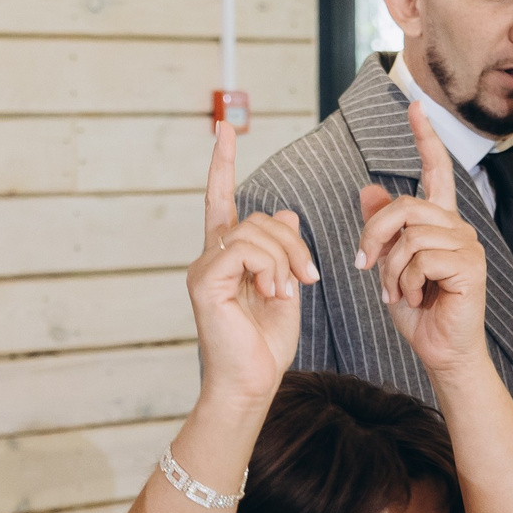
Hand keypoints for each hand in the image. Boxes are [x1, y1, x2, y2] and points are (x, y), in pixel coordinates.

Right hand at [187, 120, 313, 404]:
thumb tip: (288, 213)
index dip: (223, 164)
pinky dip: (269, 268)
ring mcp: (204, 268)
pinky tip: (275, 294)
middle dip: (293, 244)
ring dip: (286, 259)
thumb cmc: (265, 345)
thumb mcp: (287, 288)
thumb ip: (285, 252)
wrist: (253, 383)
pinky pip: (244, 250)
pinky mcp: (204, 281)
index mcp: (228, 257)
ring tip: (289, 292)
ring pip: (255, 231)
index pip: (222, 200)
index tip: (224, 129)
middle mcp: (211, 257)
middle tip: (308, 279)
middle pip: (259, 218)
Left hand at [356, 104, 491, 383]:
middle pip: (404, 206)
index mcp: (439, 222)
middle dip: (374, 235)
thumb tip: (367, 189)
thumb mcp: (389, 265)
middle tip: (364, 266)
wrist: (440, 350)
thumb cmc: (419, 310)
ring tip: (396, 292)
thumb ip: (382, 229)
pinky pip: (421, 258)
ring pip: (410, 236)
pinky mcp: (470, 266)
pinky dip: (406, 282)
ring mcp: (467, 245)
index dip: (425, 138)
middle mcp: (457, 227)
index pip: (436, 170)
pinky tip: (415, 297)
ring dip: (390, 270)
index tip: (415, 106)